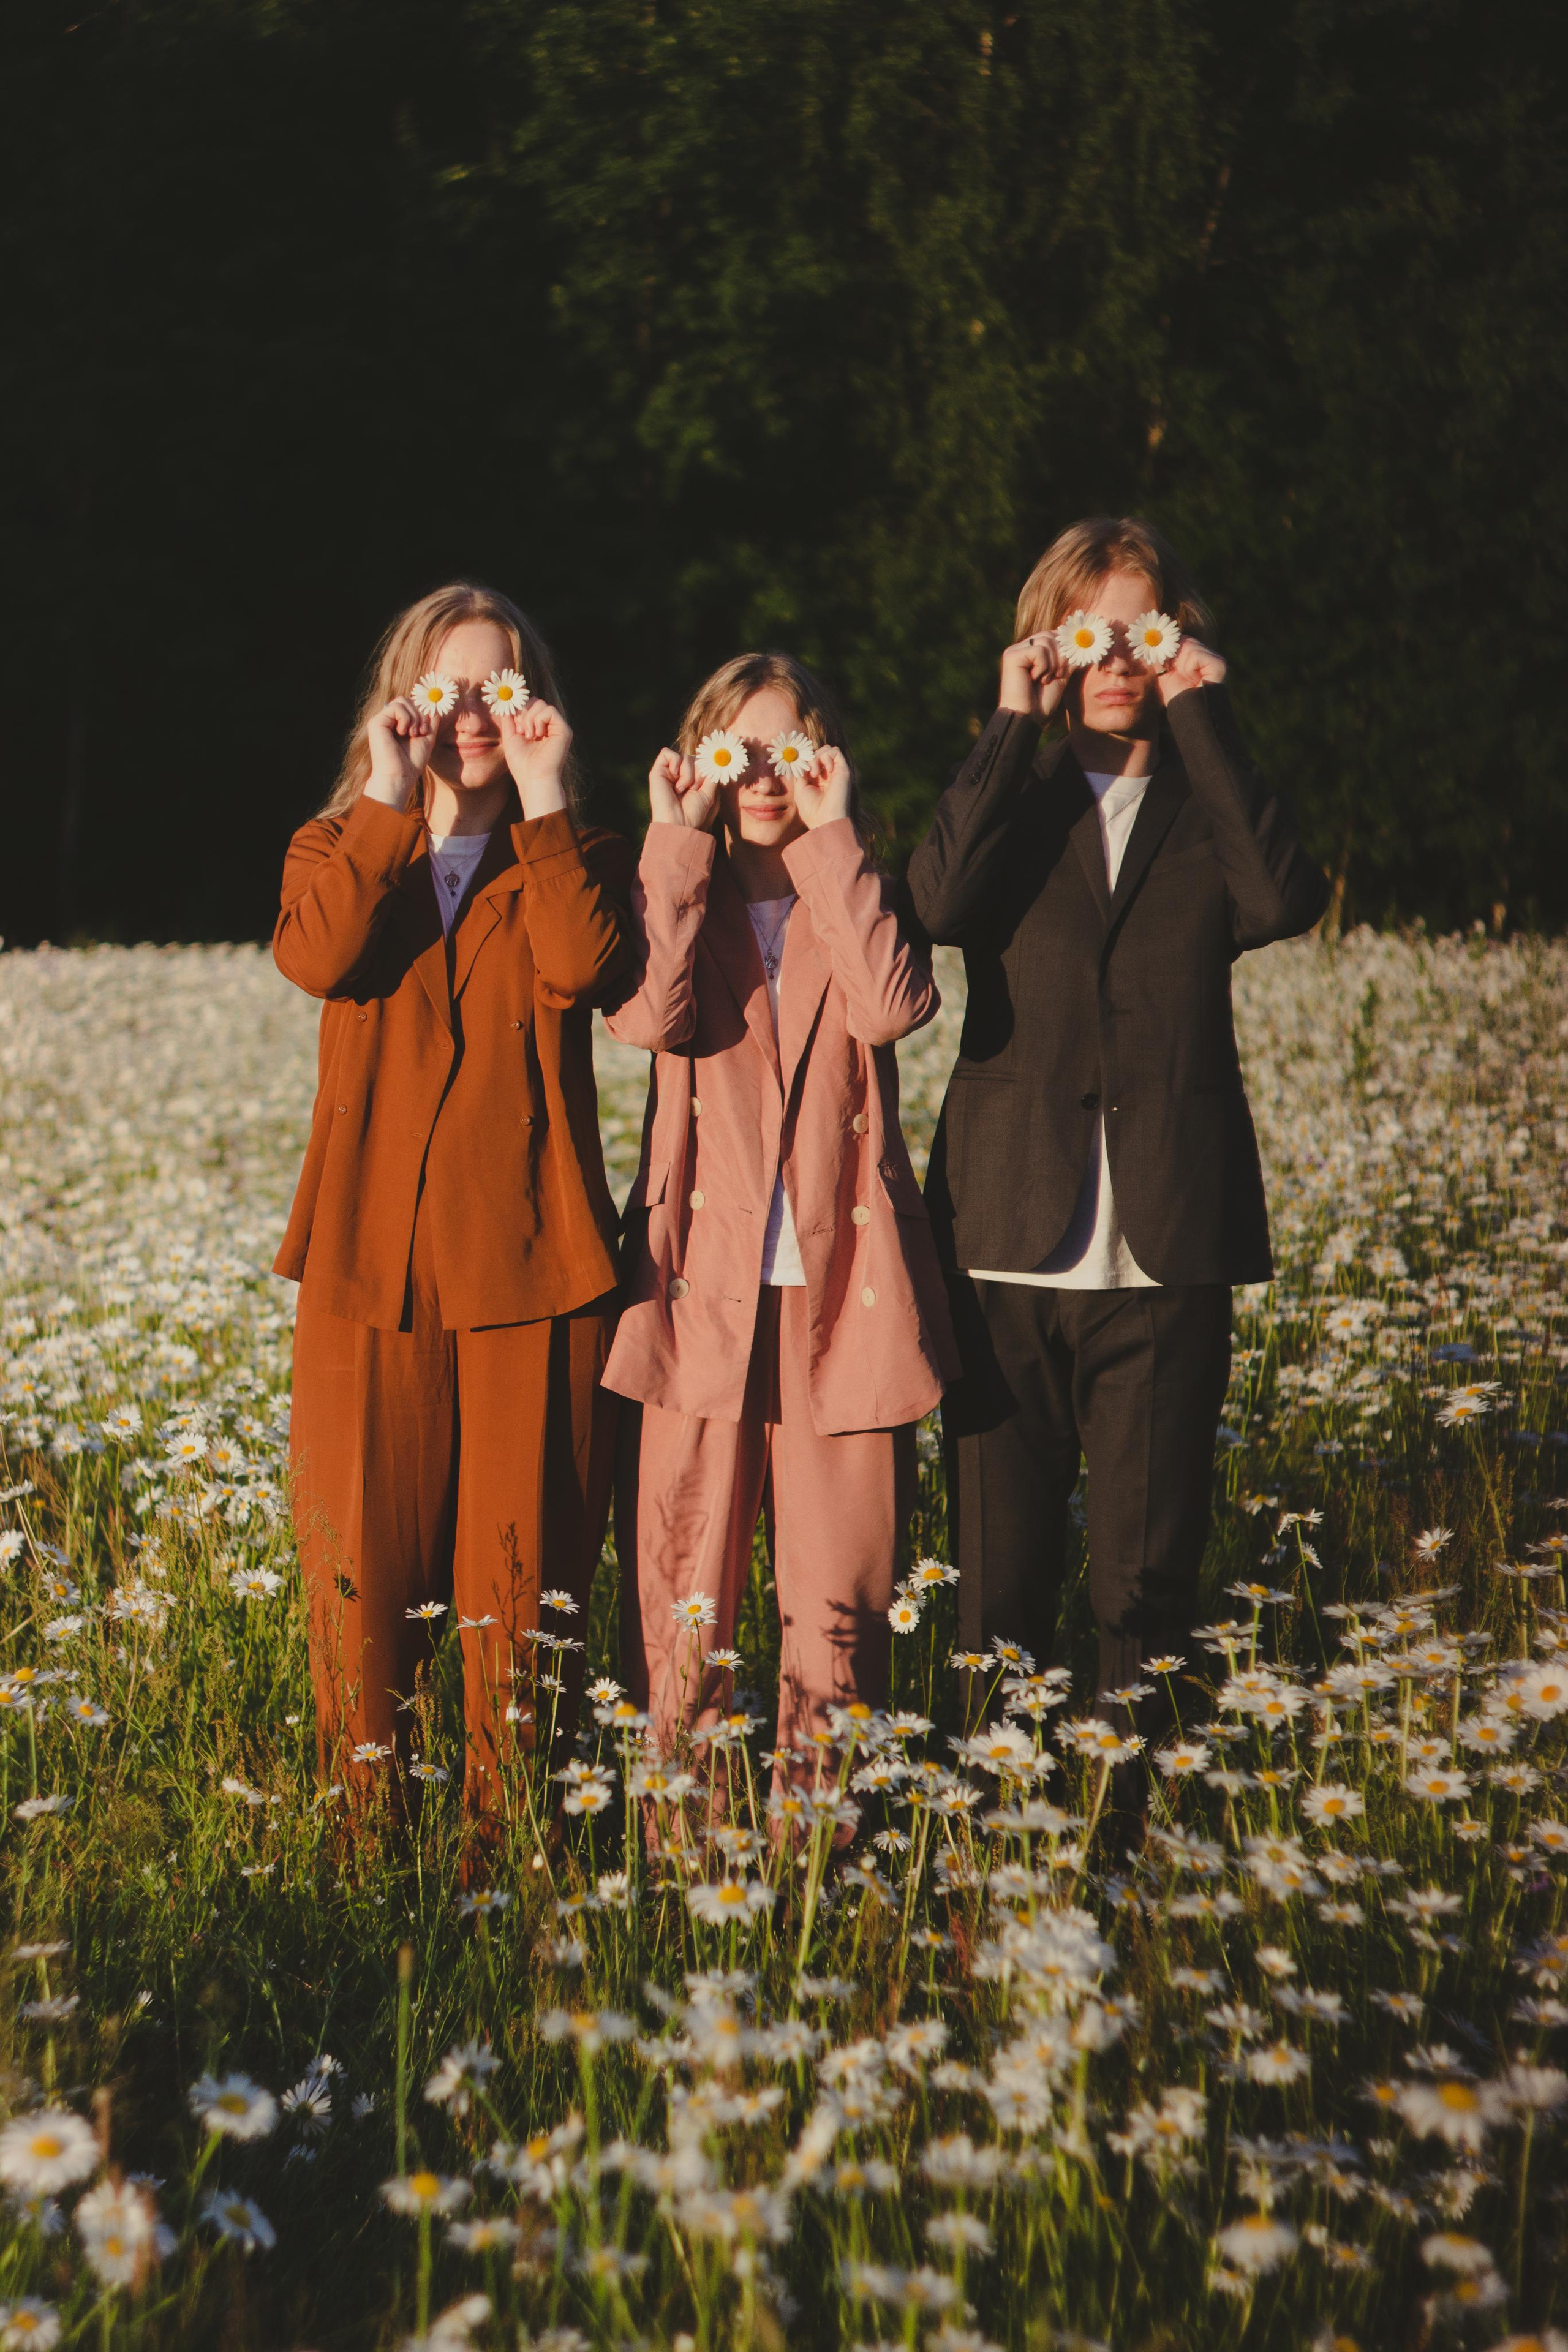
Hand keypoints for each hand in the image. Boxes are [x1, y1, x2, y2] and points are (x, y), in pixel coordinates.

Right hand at [364, 697, 436, 808]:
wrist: (400, 776)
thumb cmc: (412, 761)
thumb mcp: (427, 737)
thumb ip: (431, 720)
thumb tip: (434, 703)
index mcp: (397, 723)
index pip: (411, 704)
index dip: (422, 711)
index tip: (427, 728)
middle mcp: (388, 720)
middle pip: (407, 699)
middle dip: (420, 714)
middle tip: (422, 732)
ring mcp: (381, 720)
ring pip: (402, 701)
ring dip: (414, 717)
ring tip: (413, 734)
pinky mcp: (376, 722)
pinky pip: (396, 707)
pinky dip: (405, 718)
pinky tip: (403, 733)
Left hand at [500, 699, 570, 818]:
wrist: (533, 778)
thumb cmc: (521, 763)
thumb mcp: (510, 736)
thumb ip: (508, 718)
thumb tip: (506, 702)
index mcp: (537, 727)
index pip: (529, 705)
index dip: (519, 708)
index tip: (513, 722)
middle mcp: (548, 725)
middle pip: (535, 701)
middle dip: (523, 713)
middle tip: (521, 731)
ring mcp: (556, 727)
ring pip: (541, 703)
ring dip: (530, 718)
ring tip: (529, 735)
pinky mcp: (564, 729)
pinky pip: (550, 710)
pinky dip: (539, 720)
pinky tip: (538, 735)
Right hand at [647, 746, 719, 831]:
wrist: (678, 824)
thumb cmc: (693, 812)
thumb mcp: (708, 791)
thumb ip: (711, 774)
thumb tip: (715, 758)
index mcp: (689, 778)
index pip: (700, 761)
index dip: (705, 769)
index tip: (704, 784)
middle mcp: (678, 774)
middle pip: (694, 757)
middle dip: (698, 773)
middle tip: (693, 788)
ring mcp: (667, 772)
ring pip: (684, 756)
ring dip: (688, 773)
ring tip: (682, 789)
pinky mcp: (657, 771)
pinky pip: (667, 753)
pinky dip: (676, 763)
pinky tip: (675, 779)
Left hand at [792, 744, 852, 829]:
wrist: (825, 821)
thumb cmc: (812, 811)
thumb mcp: (800, 789)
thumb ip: (800, 773)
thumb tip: (798, 759)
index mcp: (819, 780)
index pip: (811, 760)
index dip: (803, 760)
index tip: (797, 769)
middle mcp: (829, 775)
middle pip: (818, 752)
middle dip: (809, 758)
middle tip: (807, 773)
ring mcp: (837, 772)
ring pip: (826, 749)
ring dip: (816, 757)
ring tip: (814, 774)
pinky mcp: (844, 770)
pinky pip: (835, 751)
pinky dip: (826, 756)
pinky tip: (823, 771)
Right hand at [998, 633, 1069, 723]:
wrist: (1028, 718)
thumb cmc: (1042, 702)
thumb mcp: (1061, 676)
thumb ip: (1069, 658)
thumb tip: (1086, 643)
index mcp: (1031, 651)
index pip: (1053, 635)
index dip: (1066, 645)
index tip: (1071, 662)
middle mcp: (1022, 648)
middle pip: (1051, 635)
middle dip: (1061, 656)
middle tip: (1058, 675)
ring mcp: (1015, 651)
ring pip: (1045, 640)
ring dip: (1052, 663)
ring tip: (1045, 679)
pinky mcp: (1011, 656)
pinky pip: (1038, 650)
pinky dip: (1043, 667)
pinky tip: (1035, 679)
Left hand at [1156, 636, 1226, 704]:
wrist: (1188, 715)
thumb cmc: (1176, 697)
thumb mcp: (1164, 672)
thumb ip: (1161, 656)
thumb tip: (1152, 642)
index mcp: (1197, 656)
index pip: (1181, 639)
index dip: (1169, 649)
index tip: (1165, 663)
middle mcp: (1208, 655)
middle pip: (1184, 640)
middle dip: (1174, 657)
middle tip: (1174, 671)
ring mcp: (1216, 658)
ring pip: (1189, 646)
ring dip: (1181, 665)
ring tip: (1187, 679)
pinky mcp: (1219, 664)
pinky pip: (1195, 655)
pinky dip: (1189, 668)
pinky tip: (1193, 679)